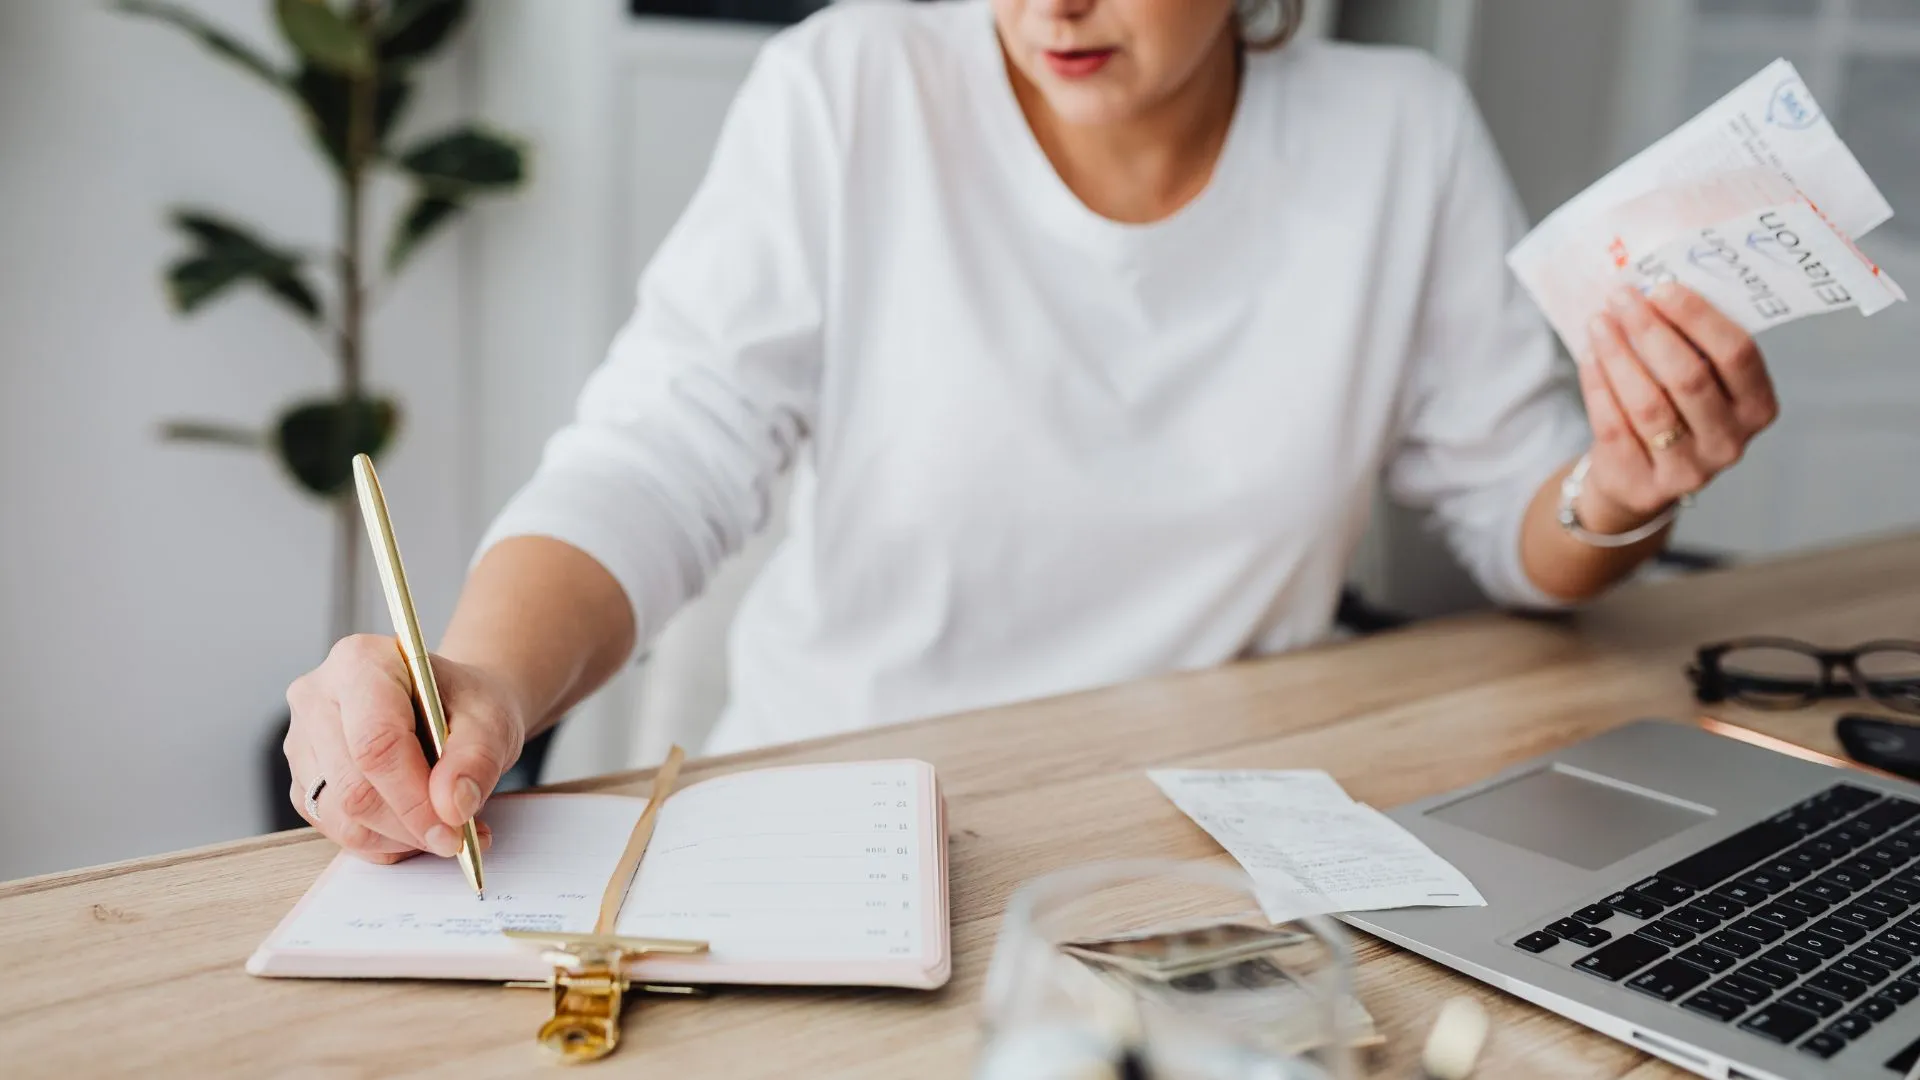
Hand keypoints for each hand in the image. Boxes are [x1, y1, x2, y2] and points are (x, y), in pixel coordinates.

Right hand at [284, 635, 525, 862]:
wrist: (450, 706)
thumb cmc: (465, 703)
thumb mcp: (491, 720)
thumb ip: (477, 760)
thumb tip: (452, 806)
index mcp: (361, 662)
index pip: (375, 743)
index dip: (413, 798)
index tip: (452, 829)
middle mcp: (318, 697)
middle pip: (353, 786)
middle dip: (410, 825)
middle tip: (457, 837)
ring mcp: (302, 741)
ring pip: (340, 816)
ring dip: (397, 838)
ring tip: (443, 827)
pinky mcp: (303, 779)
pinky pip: (334, 829)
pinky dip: (381, 841)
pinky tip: (415, 826)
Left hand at [1575, 282, 1779, 530]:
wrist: (1640, 476)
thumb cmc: (1675, 408)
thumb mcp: (1700, 379)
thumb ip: (1692, 342)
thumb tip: (1655, 283)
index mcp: (1757, 406)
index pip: (1738, 355)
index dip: (1699, 317)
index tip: (1662, 287)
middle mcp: (1730, 442)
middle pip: (1689, 377)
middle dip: (1650, 330)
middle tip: (1622, 296)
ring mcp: (1689, 469)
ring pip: (1648, 404)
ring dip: (1618, 355)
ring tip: (1598, 322)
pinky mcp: (1645, 484)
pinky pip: (1615, 426)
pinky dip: (1598, 385)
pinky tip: (1588, 356)